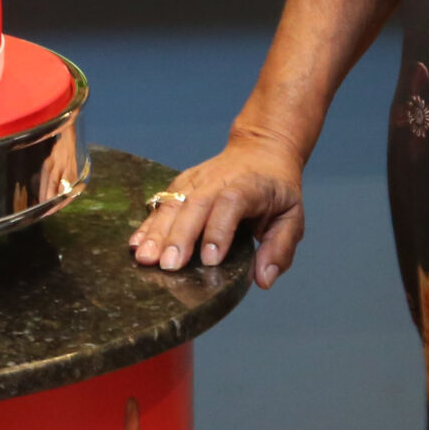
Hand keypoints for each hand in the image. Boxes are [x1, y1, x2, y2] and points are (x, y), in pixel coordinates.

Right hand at [128, 134, 304, 286]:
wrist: (260, 150)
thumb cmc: (277, 190)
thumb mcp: (293, 216)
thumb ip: (280, 248)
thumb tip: (262, 279)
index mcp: (250, 186)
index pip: (231, 203)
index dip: (219, 229)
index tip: (210, 260)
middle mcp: (218, 181)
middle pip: (195, 204)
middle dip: (180, 237)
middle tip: (168, 266)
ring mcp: (196, 180)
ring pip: (173, 203)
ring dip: (157, 233)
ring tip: (145, 258)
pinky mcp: (181, 184)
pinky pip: (161, 204)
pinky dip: (148, 224)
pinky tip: (136, 244)